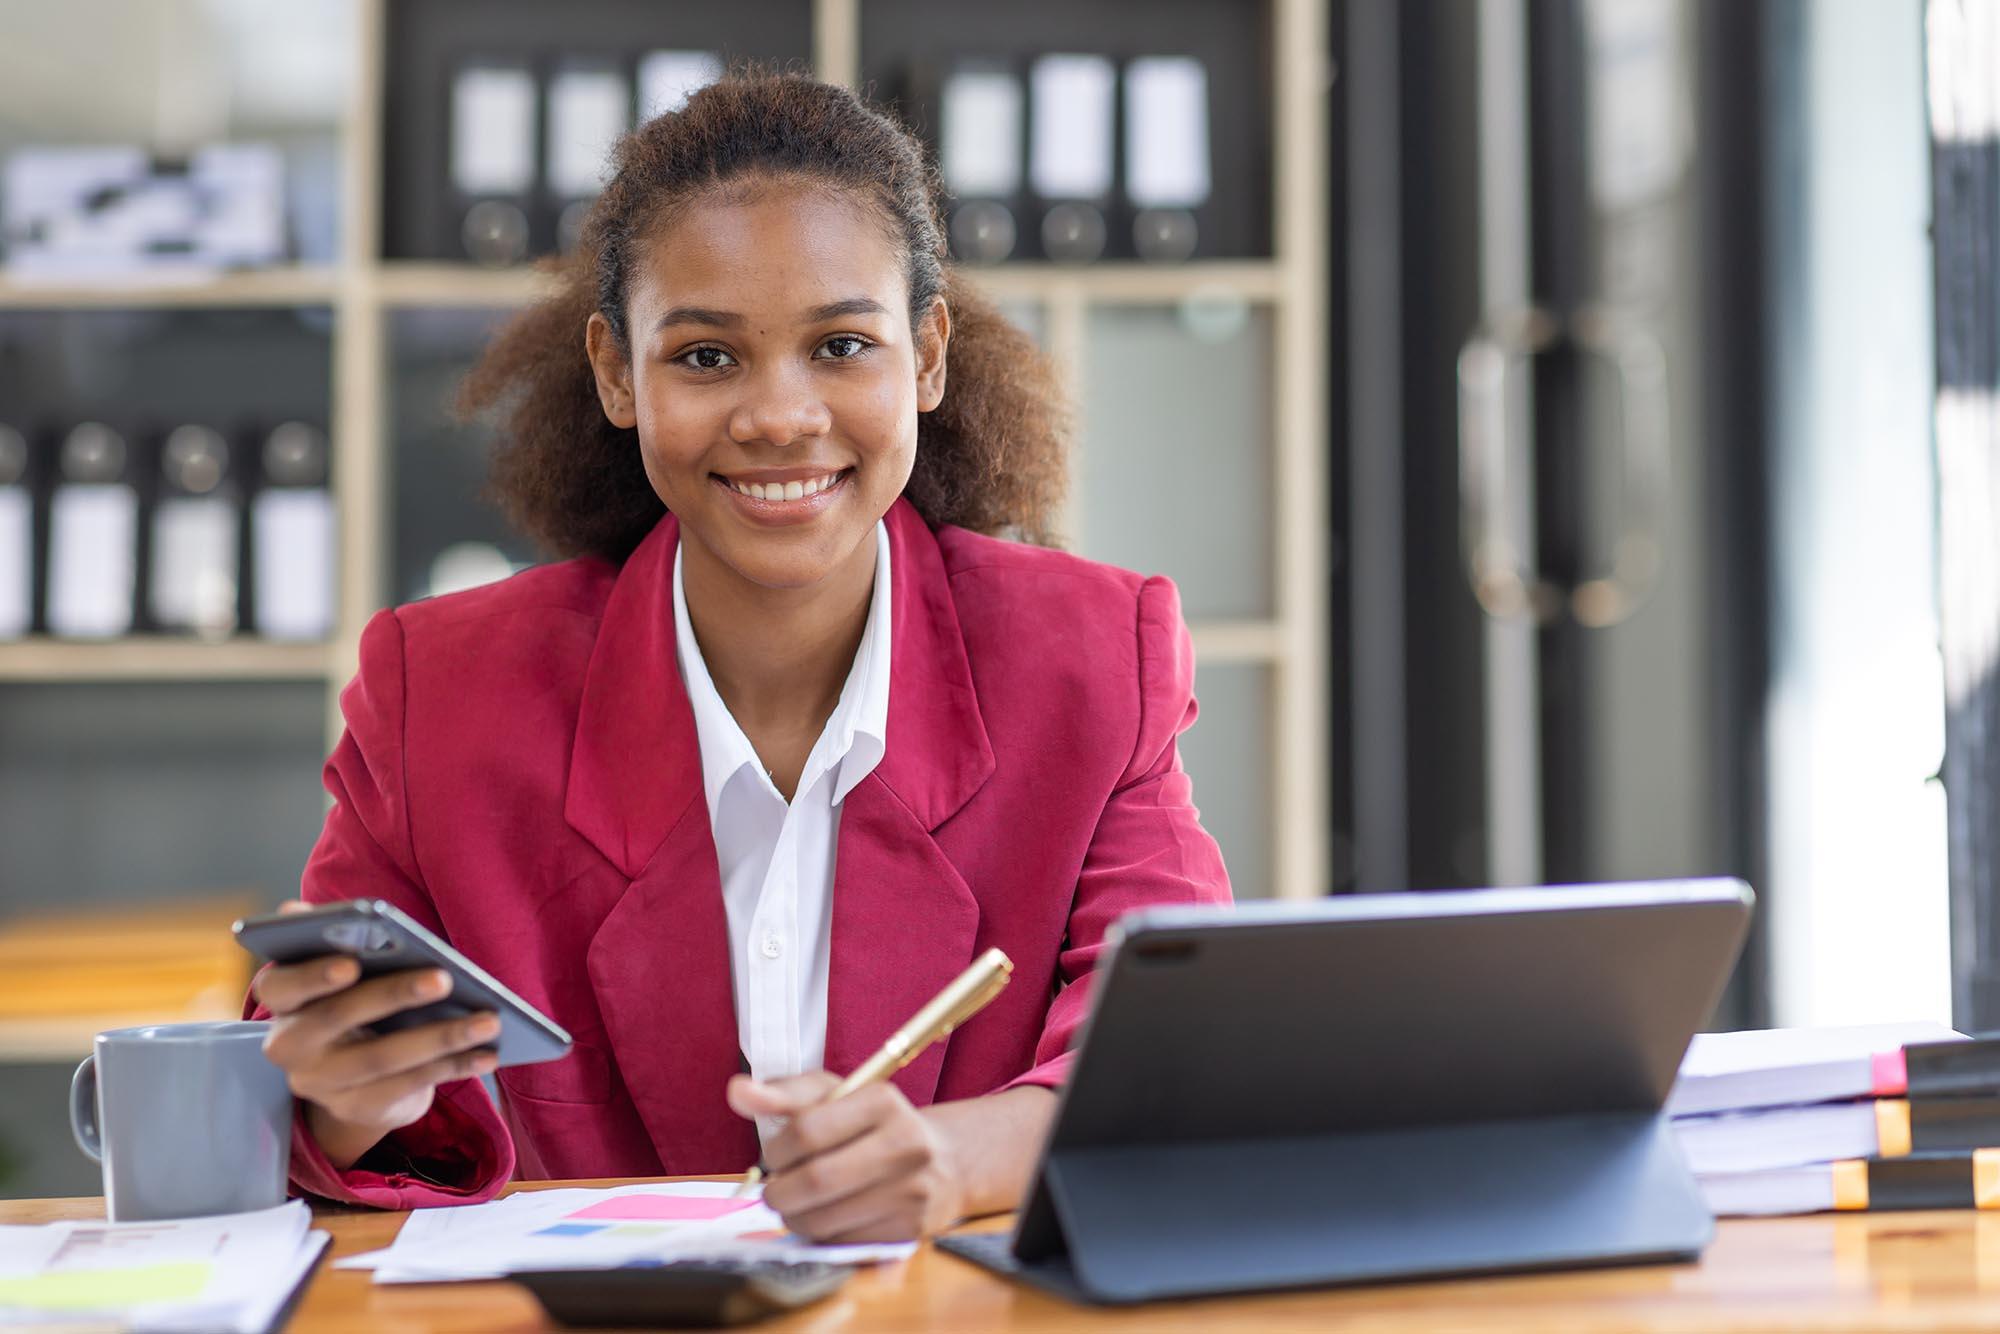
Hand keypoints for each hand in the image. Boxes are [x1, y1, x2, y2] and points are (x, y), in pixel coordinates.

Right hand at [251, 900, 499, 1170]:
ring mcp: (321, 1084)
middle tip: (444, 978)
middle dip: (393, 995)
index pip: (278, 986)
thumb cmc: (354, 999)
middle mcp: (290, 1046)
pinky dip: (453, 1067)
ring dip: (441, 1037)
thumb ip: (330, 939)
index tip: (350, 964)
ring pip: (382, 1059)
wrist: (354, 1075)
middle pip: (337, 1018)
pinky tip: (488, 1055)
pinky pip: (409, 1088)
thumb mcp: (339, 973)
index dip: (311, 975)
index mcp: (283, 1001)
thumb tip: (295, 908)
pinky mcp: (357, 1108)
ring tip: (489, 1020)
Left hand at [727, 1072, 966, 1242]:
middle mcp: (906, 1144)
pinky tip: (828, 1217)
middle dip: (779, 1192)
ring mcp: (912, 1190)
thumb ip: (784, 1094)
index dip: (776, 1150)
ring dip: (795, 1218)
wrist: (945, 1162)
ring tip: (798, 1204)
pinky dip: (823, 1236)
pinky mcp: (910, 1230)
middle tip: (775, 1190)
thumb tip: (738, 1091)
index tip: (774, 1155)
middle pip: (814, 1181)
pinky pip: (843, 1244)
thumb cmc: (875, 1125)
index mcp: (883, 1101)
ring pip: (824, 1220)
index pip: (806, 1130)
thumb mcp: (835, 1097)